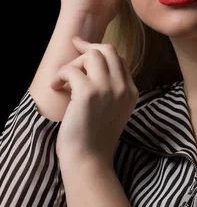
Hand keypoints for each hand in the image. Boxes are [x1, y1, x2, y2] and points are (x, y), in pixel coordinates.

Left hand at [51, 37, 138, 166]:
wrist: (89, 159)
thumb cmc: (94, 139)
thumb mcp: (113, 112)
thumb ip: (111, 91)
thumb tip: (91, 68)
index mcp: (131, 92)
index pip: (119, 60)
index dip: (100, 52)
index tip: (85, 50)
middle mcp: (123, 88)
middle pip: (108, 51)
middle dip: (88, 48)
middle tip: (74, 47)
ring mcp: (108, 89)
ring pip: (92, 55)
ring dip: (73, 64)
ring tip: (64, 81)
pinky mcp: (88, 92)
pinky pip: (71, 70)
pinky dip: (60, 76)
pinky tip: (56, 88)